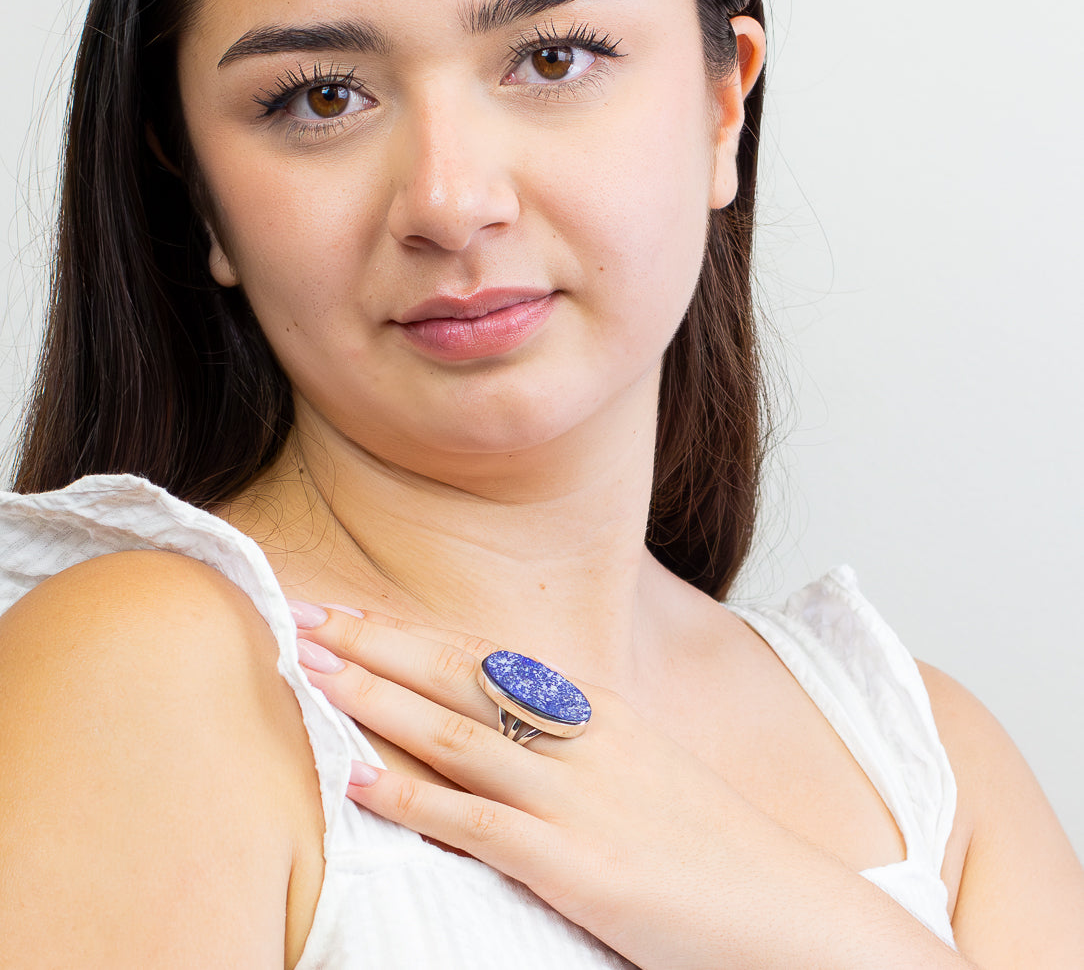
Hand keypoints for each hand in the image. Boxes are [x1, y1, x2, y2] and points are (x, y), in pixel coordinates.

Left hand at [290, 603, 969, 969]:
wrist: (783, 904)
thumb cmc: (700, 835)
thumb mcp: (632, 761)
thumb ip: (561, 734)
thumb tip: (488, 716)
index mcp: (591, 705)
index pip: (478, 653)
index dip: (402, 630)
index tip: (341, 609)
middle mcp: (579, 734)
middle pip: (456, 675)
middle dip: (372, 645)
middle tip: (299, 617)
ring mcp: (577, 796)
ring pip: (456, 732)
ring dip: (376, 700)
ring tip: (310, 676)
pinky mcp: (578, 863)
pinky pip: (479, 823)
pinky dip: (416, 798)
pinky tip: (362, 782)